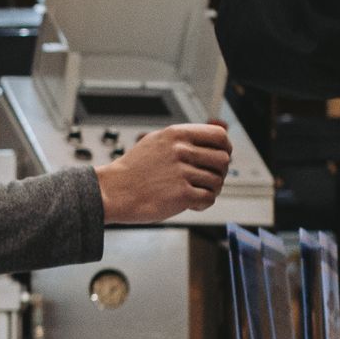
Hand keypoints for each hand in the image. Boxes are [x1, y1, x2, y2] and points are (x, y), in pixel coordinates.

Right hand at [95, 122, 231, 224]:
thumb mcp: (156, 142)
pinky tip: (190, 203)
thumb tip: (211, 140)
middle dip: (220, 172)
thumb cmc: (134, 170)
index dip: (226, 148)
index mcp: (176, 134)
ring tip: (194, 192)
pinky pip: (208, 199)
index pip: (220, 136)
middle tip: (207, 179)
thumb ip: (183, 139)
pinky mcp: (181, 195)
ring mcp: (182, 173)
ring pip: (218, 181)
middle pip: (223, 159)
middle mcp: (181, 151)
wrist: (114, 191)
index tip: (221, 157)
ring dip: (210, 190)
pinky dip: (202, 204)